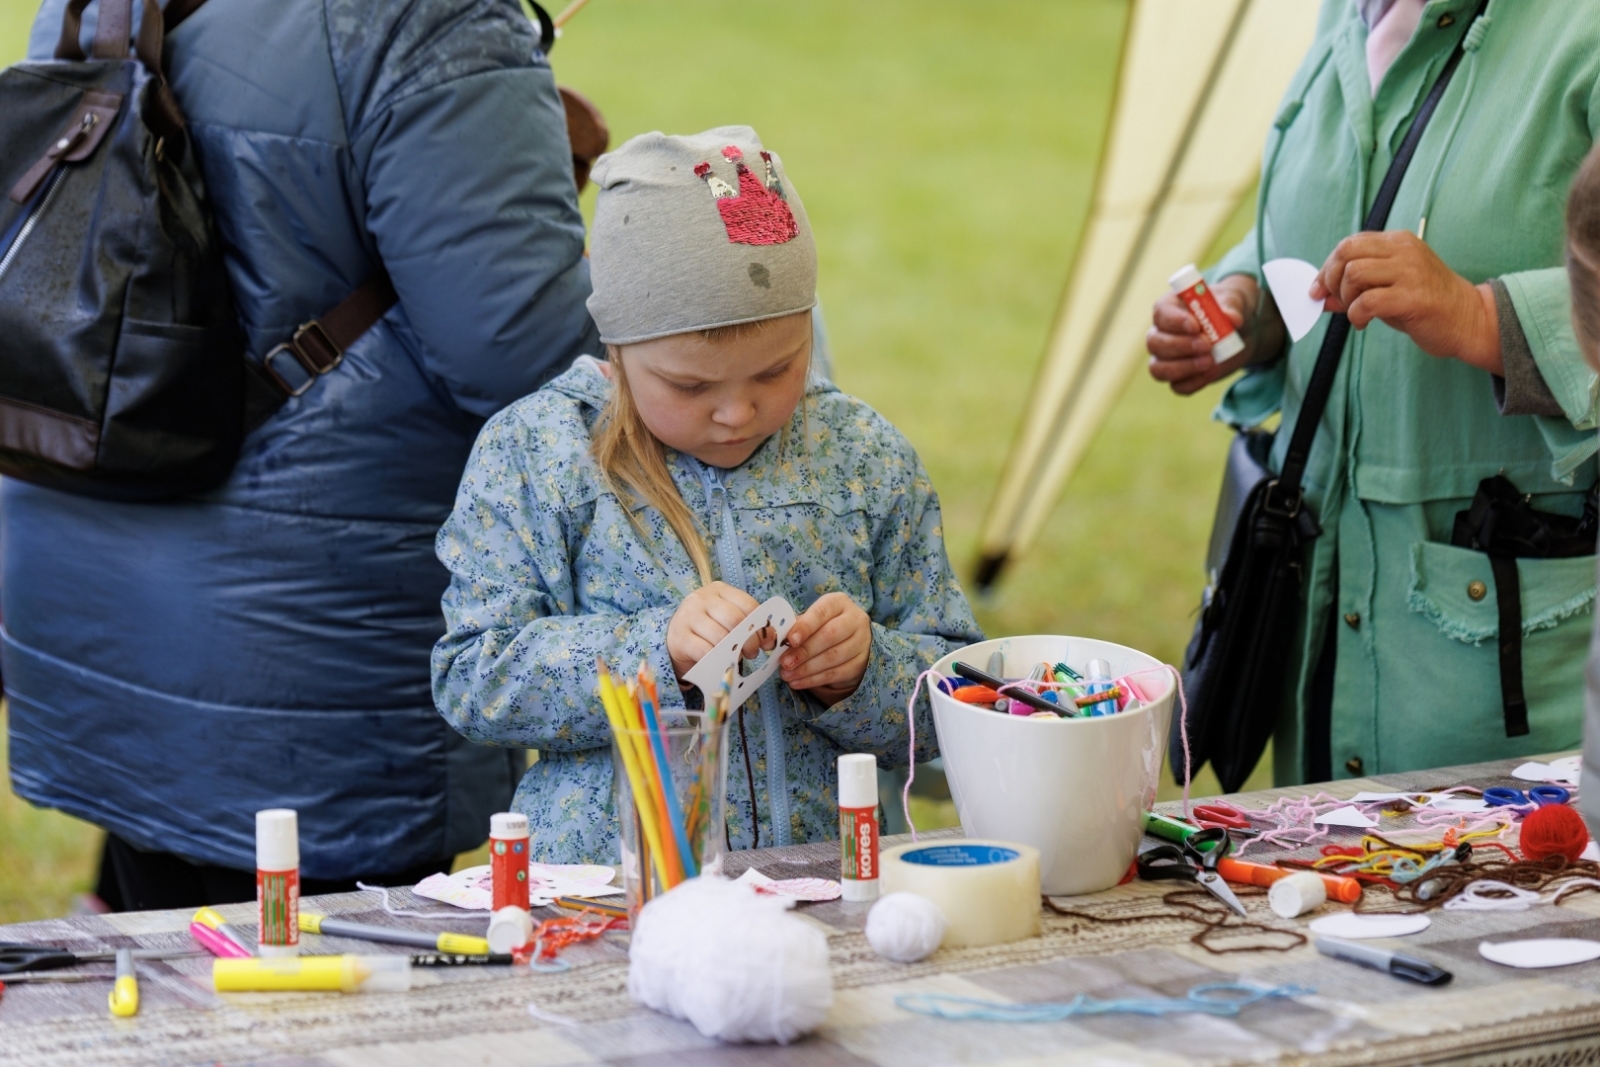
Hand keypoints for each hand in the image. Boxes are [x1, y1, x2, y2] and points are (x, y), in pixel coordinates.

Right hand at [668, 582, 773, 683]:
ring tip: (737, 659)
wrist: (673, 641)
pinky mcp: (679, 638)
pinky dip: (718, 660)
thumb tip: (771, 638)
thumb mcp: (726, 620)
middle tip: (752, 654)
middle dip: (749, 641)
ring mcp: (688, 616)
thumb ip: (746, 623)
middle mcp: (701, 598)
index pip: (747, 604)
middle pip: (735, 619)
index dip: (762, 626)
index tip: (767, 643)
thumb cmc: (706, 631)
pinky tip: (721, 664)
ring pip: (720, 636)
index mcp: (718, 590)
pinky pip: (705, 651)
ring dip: (734, 652)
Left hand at [778, 593, 870, 705]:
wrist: (851, 643)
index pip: (822, 612)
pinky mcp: (861, 663)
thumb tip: (779, 640)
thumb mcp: (813, 621)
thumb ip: (797, 627)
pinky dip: (814, 680)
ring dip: (806, 668)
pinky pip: (836, 673)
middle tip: (785, 662)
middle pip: (829, 635)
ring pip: (833, 657)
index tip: (790, 640)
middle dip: (804, 651)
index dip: (805, 626)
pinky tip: (798, 682)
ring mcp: (861, 642)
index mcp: (839, 603)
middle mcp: (855, 619)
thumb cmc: (824, 627)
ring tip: (788, 675)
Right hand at [1146, 275, 1281, 394]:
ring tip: (1210, 361)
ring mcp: (1167, 358)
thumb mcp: (1236, 300)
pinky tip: (1213, 372)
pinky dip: (1194, 382)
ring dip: (1183, 367)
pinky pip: (1177, 386)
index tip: (1195, 327)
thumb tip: (1233, 319)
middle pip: (1155, 343)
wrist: (1240, 332)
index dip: (1174, 321)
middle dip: (1180, 346)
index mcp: (1171, 307)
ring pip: (1159, 368)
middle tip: (1207, 345)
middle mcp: (1162, 333)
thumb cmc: (1230, 309)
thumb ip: (1233, 306)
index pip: (1161, 313)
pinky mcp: (1180, 377)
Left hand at [1310, 230, 1501, 373]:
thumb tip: (1319, 297)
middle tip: (1336, 301)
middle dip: (1330, 279)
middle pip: (1346, 252)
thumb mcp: (1387, 290)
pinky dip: (1356, 315)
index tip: (1318, 289)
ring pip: (1354, 274)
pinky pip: (1367, 302)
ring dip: (1345, 298)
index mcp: (1398, 242)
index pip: (1349, 244)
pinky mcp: (1412, 296)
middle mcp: (1404, 250)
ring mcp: (1409, 271)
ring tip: (1356, 312)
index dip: (1327, 267)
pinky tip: (1363, 323)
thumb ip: (1354, 289)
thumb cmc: (1424, 304)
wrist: (1468, 319)